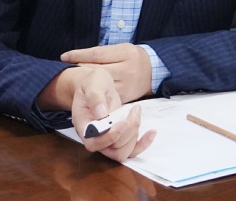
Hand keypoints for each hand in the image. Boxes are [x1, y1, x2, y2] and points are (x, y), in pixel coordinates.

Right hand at [37, 67, 155, 161]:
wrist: (97, 84)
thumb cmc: (92, 83)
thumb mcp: (92, 83)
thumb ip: (95, 97)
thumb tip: (101, 114)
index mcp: (83, 125)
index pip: (93, 143)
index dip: (110, 137)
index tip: (124, 122)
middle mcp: (94, 137)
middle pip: (112, 150)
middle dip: (128, 133)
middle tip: (134, 112)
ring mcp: (107, 139)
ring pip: (123, 152)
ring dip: (134, 134)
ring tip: (136, 112)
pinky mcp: (119, 136)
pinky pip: (131, 149)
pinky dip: (143, 144)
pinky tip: (152, 132)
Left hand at [61, 44, 152, 102]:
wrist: (154, 71)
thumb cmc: (134, 57)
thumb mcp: (122, 48)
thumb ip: (104, 53)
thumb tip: (80, 56)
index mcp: (125, 54)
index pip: (97, 55)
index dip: (79, 55)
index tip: (64, 56)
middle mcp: (126, 70)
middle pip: (97, 71)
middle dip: (81, 70)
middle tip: (67, 69)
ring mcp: (126, 86)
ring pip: (101, 87)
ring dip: (86, 85)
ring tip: (75, 81)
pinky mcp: (126, 98)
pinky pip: (107, 99)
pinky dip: (96, 97)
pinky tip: (87, 94)